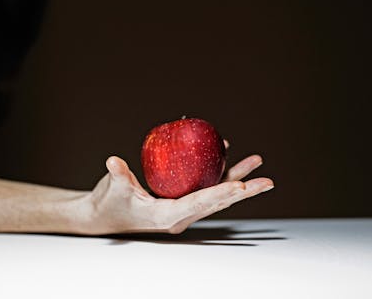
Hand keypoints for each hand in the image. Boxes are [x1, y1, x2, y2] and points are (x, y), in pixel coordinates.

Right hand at [84, 141, 272, 234]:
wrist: (104, 214)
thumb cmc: (110, 203)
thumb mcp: (114, 188)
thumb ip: (118, 175)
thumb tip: (114, 162)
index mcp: (167, 216)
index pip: (199, 204)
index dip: (220, 195)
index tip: (240, 187)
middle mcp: (181, 215)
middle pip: (218, 202)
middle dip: (243, 190)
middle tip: (266, 181)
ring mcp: (184, 209)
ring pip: (216, 194)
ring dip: (237, 179)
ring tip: (256, 162)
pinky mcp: (181, 201)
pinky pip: (206, 187)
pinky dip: (219, 174)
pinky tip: (226, 156)